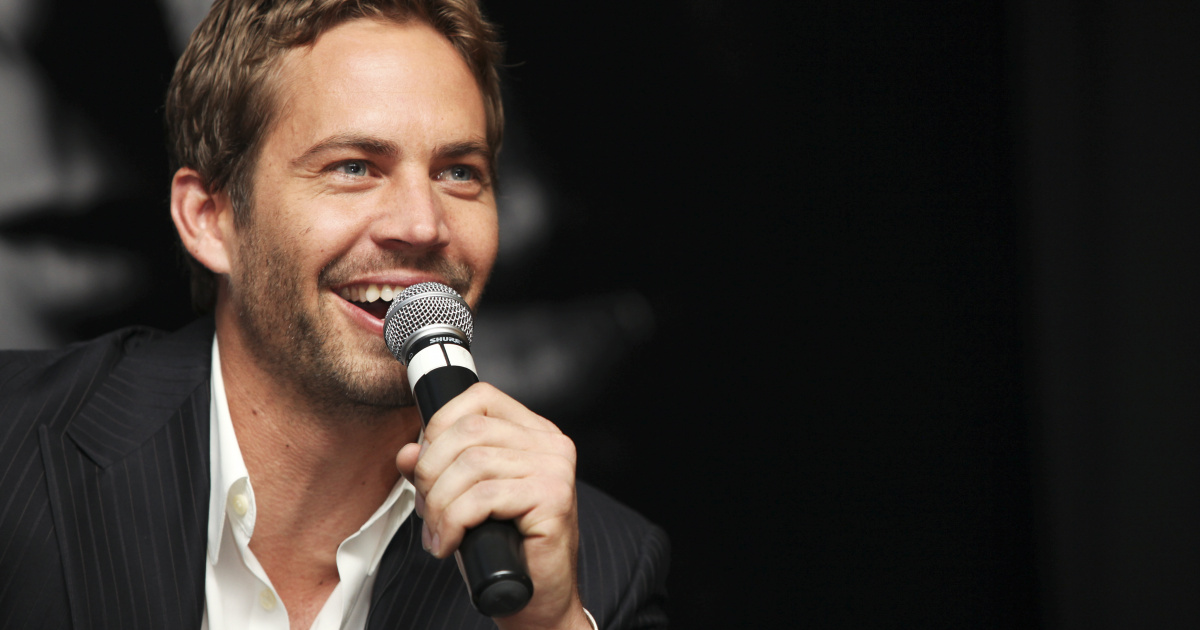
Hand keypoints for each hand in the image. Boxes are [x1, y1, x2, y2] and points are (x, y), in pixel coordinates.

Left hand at [395, 382, 590, 629]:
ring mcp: (555, 468)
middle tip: (426, 510)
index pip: (478, 399)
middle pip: (469, 432)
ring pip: (471, 465)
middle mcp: (550, 443)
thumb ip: (436, 471)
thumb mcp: (461, 500)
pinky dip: (454, 522)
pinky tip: (451, 543)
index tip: (426, 468)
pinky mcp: (553, 497)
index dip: (440, 427)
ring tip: (438, 533)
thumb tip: (407, 452)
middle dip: (432, 472)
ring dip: (439, 505)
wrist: (537, 598)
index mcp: (532, 432)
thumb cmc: (503, 548)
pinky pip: (483, 497)